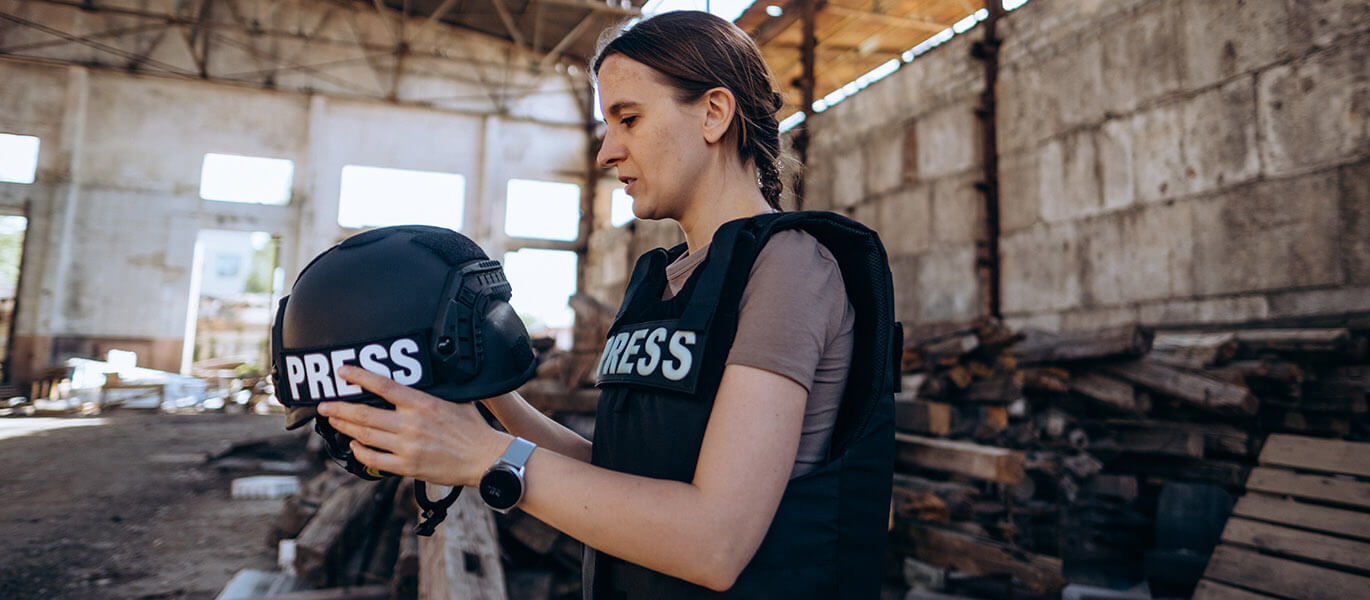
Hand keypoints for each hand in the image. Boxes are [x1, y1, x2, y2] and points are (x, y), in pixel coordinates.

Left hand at [316, 365, 509, 486]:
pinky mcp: (408, 466)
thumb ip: (434, 392)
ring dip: (345, 427)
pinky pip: (375, 458)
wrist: (486, 459)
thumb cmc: (473, 428)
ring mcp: (407, 447)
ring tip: (333, 421)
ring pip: (365, 435)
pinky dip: (360, 451)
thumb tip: (424, 377)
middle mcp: (411, 424)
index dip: (360, 376)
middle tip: (324, 405)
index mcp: (423, 403)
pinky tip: (354, 444)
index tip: (342, 371)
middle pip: (365, 414)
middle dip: (339, 408)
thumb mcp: (456, 400)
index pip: (384, 385)